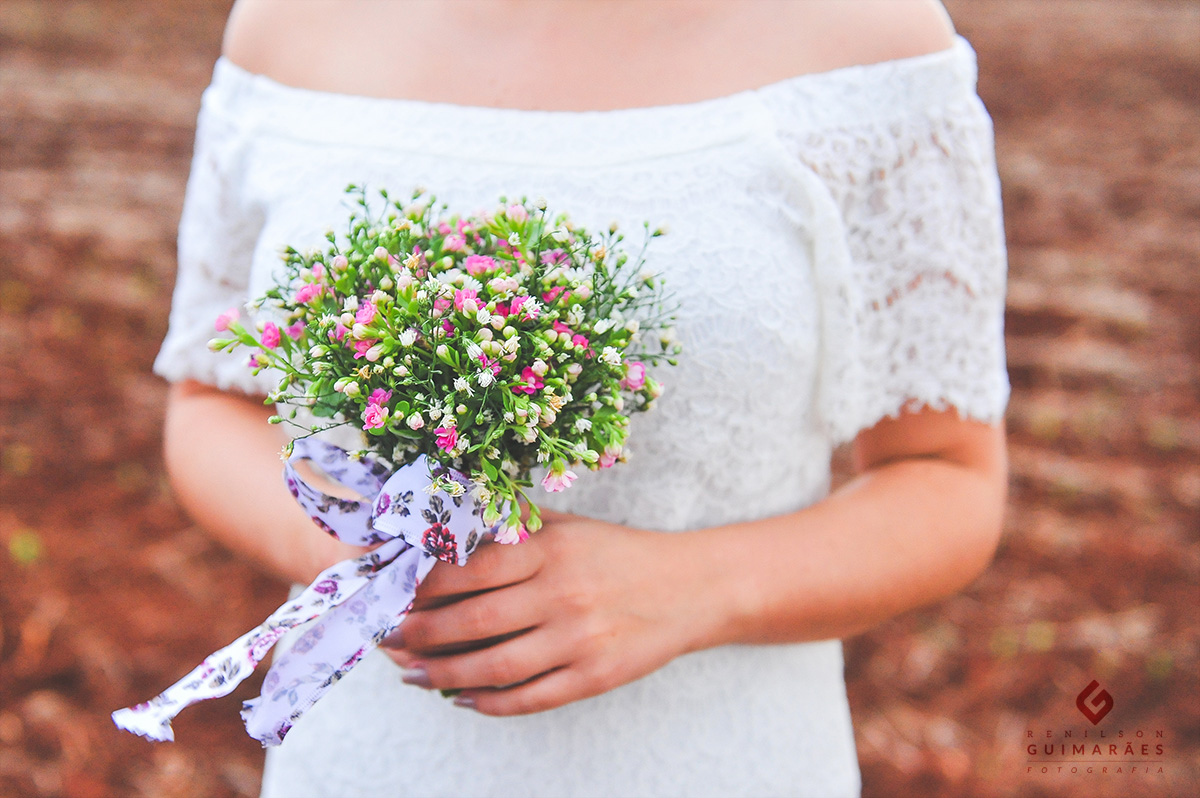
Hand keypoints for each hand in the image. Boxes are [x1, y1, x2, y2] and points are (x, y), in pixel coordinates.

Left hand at [380, 511, 715, 715]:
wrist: (690, 587)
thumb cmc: (617, 553)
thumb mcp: (568, 527)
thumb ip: (511, 530)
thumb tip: (443, 535)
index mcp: (551, 550)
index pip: (469, 569)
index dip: (422, 584)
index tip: (390, 591)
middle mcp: (562, 593)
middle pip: (473, 621)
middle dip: (419, 634)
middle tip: (387, 638)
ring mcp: (579, 639)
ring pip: (493, 667)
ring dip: (443, 675)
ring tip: (413, 674)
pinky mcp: (594, 676)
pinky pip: (530, 698)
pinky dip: (488, 703)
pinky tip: (462, 699)